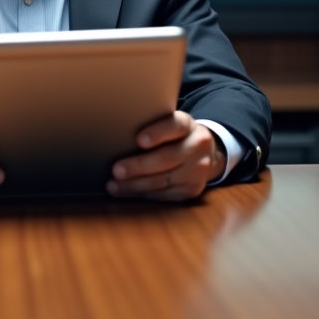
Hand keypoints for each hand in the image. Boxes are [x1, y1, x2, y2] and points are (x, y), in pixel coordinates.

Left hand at [107, 111, 224, 200]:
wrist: (204, 153)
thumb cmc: (174, 137)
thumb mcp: (169, 125)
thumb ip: (152, 127)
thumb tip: (118, 137)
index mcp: (188, 124)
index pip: (175, 125)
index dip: (157, 133)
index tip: (139, 140)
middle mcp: (197, 146)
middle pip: (167, 157)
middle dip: (139, 166)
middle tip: (116, 170)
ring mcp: (198, 170)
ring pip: (164, 180)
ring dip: (136, 184)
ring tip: (114, 185)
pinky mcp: (193, 189)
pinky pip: (165, 194)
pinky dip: (143, 194)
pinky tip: (127, 192)